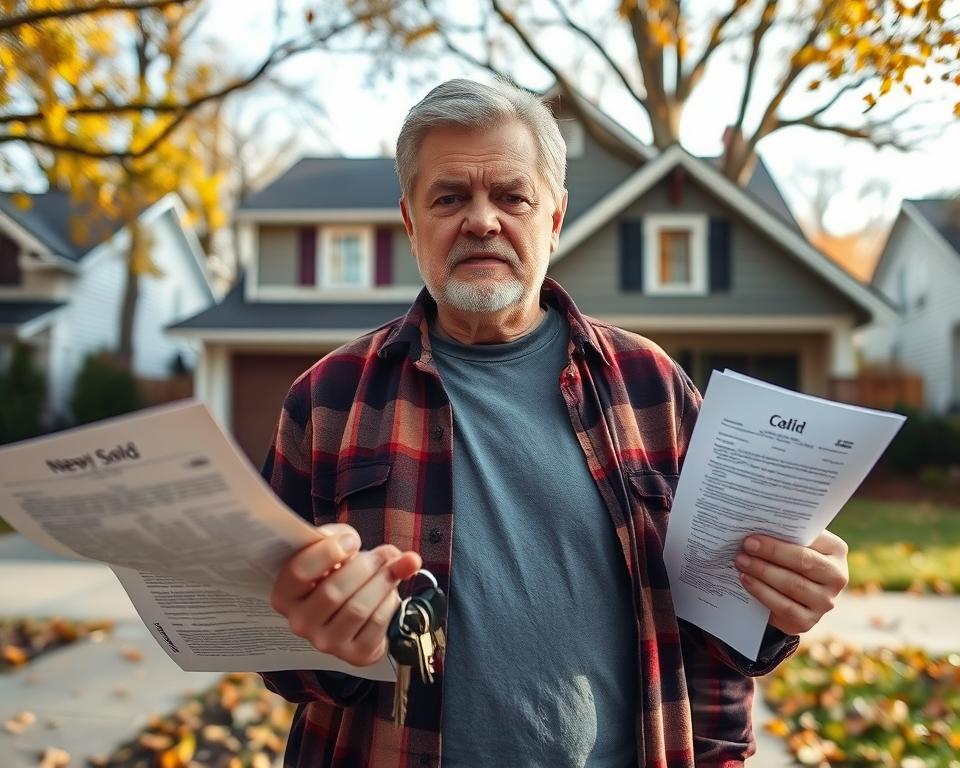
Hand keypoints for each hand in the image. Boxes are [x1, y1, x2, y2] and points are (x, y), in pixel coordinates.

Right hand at [271, 523, 422, 666]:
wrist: (354, 614)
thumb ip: (351, 539)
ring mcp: (326, 643)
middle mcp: (300, 623)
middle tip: (383, 555)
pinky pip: (377, 622)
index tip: (351, 541)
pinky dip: (389, 602)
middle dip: (365, 567)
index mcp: (285, 595)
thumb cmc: (338, 576)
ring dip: (382, 582)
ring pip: (358, 608)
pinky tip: (389, 594)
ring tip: (392, 569)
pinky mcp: (354, 654)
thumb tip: (395, 554)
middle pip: (333, 591)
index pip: (299, 573)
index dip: (328, 552)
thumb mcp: (334, 550)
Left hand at [733, 530, 848, 635]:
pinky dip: (762, 592)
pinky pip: (784, 607)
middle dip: (771, 553)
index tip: (753, 536)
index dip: (780, 540)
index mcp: (836, 550)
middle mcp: (837, 577)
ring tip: (741, 562)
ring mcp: (825, 601)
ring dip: (763, 572)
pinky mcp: (808, 621)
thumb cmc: (787, 558)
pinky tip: (746, 580)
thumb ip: (784, 534)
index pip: (810, 542)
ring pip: (793, 585)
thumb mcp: (792, 543)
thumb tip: (757, 525)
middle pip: (803, 563)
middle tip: (745, 547)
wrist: (786, 593)